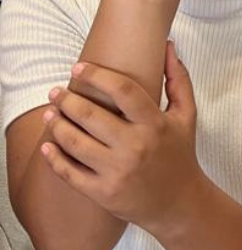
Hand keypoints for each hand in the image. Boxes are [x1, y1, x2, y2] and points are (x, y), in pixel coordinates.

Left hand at [40, 43, 205, 234]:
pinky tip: (48, 145)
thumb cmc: (181, 154)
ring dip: (56, 125)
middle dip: (66, 99)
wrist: (179, 203)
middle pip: (90, 115)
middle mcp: (135, 146)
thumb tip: (169, 46)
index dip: (97, 75)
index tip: (78, 68)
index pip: (122, 90)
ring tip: (50, 114)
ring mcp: (117, 171)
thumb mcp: (186, 115)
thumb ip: (178, 79)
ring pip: (74, 142)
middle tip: (56, 92)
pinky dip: (53, 157)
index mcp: (155, 124)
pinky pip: (69, 172)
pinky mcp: (102, 192)